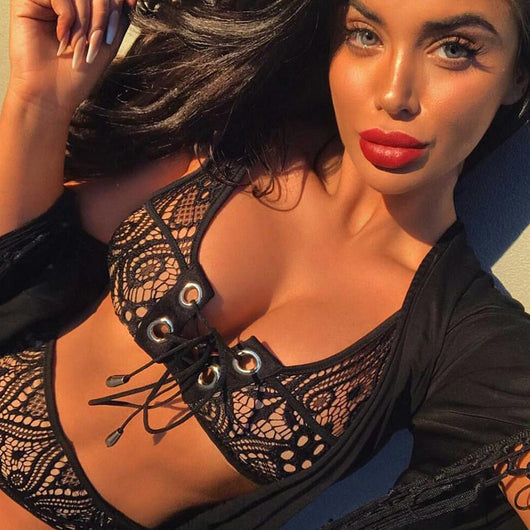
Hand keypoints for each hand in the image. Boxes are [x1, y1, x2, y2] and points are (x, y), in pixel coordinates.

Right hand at [7, 0, 137, 119]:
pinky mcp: (26, 0)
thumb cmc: (78, 73)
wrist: (52, 93)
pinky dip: (68, 19)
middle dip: (101, 17)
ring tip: (79, 46)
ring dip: (85, 23)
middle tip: (96, 43)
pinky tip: (62, 38)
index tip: (128, 10)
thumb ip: (117, 16)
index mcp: (82, 6)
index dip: (116, 2)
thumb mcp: (108, 41)